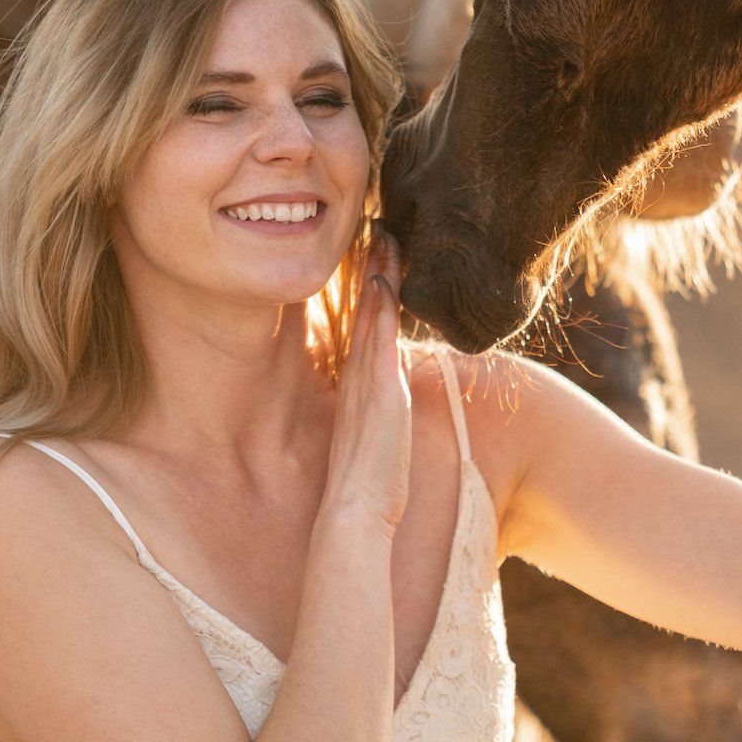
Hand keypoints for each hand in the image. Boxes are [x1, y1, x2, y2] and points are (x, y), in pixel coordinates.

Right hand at [323, 221, 413, 536]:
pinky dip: (382, 306)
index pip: (365, 326)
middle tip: (377, 226)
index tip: (376, 255)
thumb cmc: (367, 487)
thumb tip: (387, 406)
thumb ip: (378, 417)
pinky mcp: (380, 390)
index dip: (370, 288)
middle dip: (372, 267)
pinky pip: (380, 337)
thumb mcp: (374, 442)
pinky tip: (386, 276)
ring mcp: (368, 381)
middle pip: (366, 309)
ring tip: (384, 233)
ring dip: (378, 273)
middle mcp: (359, 376)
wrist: (354, 516)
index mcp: (359, 386)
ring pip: (372, 314)